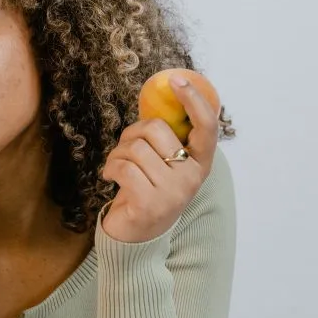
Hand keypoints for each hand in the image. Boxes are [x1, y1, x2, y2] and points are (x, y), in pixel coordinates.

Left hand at [100, 77, 219, 242]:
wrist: (135, 238)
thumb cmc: (146, 191)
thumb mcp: (162, 164)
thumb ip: (165, 138)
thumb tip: (159, 96)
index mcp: (201, 163)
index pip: (207, 125)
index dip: (193, 99)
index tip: (176, 79)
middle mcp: (192, 177)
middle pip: (156, 129)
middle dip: (131, 133)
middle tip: (125, 149)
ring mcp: (173, 192)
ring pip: (135, 148)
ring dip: (117, 153)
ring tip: (117, 167)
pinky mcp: (150, 204)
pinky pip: (123, 166)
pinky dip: (110, 168)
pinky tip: (110, 177)